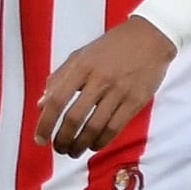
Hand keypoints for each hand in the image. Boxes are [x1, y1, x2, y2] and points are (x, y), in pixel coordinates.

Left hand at [35, 17, 174, 155]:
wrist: (150, 37)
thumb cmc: (111, 47)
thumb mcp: (80, 56)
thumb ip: (59, 79)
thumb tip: (41, 105)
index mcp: (82, 67)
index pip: (57, 100)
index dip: (45, 123)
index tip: (40, 139)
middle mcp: (100, 80)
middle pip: (74, 118)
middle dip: (62, 139)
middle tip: (58, 149)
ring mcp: (119, 91)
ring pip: (94, 127)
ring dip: (80, 144)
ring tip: (73, 151)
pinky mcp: (136, 100)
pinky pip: (115, 127)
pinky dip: (101, 141)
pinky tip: (93, 146)